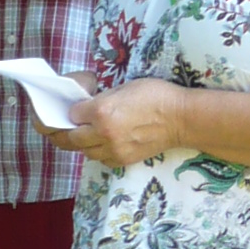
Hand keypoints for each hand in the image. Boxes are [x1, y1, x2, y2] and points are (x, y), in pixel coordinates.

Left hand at [44, 76, 179, 165]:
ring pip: (85, 152)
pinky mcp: (123, 160)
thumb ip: (102, 100)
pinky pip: (101, 160)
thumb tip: (88, 109)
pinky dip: (98, 153)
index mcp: (102, 111)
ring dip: (83, 144)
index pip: (72, 114)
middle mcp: (103, 133)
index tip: (78, 109)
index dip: (74, 111)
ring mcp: (113, 150)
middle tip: (69, 126)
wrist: (181, 118)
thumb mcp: (124, 88)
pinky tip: (104, 144)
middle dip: (68, 131)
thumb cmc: (156, 95)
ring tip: (87, 135)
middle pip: (72, 138)